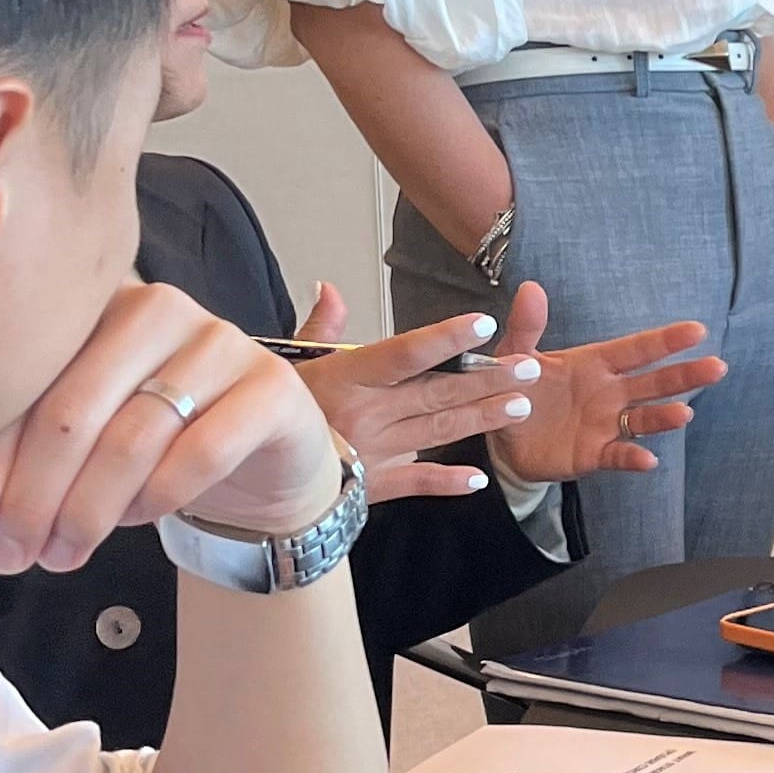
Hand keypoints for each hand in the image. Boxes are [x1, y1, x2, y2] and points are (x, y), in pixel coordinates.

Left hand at [0, 285, 341, 573]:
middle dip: (33, 496)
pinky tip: (139, 521)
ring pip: (135, 435)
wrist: (260, 459)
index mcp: (94, 309)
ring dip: (90, 509)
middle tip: (11, 556)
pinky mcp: (272, 387)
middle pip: (74, 410)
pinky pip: (204, 449)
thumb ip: (17, 464)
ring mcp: (222, 343)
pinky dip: (161, 497)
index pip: (25, 384)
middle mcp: (158, 310)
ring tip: (64, 554)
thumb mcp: (77, 447)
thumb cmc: (156, 445)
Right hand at [286, 283, 540, 505]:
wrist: (244, 467)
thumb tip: (330, 287)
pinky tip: (479, 478)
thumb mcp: (291, 363)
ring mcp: (371, 451)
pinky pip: (416, 482)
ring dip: (482, 418)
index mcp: (346, 377)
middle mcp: (364, 413)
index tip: (485, 324)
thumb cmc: (272, 408)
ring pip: (437, 431)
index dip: (447, 339)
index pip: (406, 353)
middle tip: (529, 369)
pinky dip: (448, 481)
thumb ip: (322, 327)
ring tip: (521, 405)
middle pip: (437, 392)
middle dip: (487, 380)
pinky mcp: (370, 485)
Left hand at [482, 281, 726, 483]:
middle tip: (717, 367)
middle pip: (653, 383)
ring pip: (643, 419)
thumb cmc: (515, 387)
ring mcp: (605, 425)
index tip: (697, 331)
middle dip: (685, 376)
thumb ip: (527, 326)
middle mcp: (609, 393)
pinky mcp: (593, 454)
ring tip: (684, 413)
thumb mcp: (516, 354)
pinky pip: (618, 456)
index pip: (637, 350)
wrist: (502, 437)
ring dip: (664, 417)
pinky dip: (633, 458)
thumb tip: (530, 287)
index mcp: (596, 364)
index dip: (665, 340)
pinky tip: (647, 460)